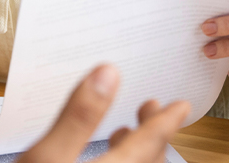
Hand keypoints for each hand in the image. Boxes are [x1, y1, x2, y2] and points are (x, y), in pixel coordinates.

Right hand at [19, 65, 190, 162]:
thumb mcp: (47, 155)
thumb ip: (79, 116)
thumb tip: (107, 73)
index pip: (151, 141)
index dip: (167, 120)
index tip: (182, 104)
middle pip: (149, 155)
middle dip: (153, 129)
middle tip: (151, 105)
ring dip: (138, 146)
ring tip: (126, 129)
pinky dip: (121, 158)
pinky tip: (102, 154)